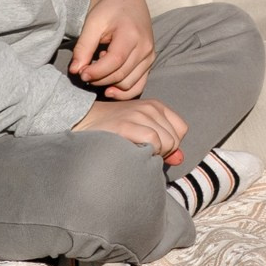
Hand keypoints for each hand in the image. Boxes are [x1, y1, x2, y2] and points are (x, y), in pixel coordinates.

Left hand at [70, 0, 155, 98]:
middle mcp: (145, 47)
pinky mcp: (149, 62)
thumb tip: (75, 71)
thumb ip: (83, 47)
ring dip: (109, 83)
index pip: (114, 62)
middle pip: (120, 75)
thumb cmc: (109, 9)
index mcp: (132, 34)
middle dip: (99, 79)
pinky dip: (123, 92)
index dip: (96, 72)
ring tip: (99, 69)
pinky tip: (109, 89)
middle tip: (84, 73)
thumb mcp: (92, 22)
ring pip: (128, 84)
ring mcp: (149, 56)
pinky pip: (138, 86)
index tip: (80, 73)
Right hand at [71, 92, 186, 157]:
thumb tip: (180, 159)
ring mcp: (138, 115)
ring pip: (166, 142)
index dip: (171, 144)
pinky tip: (131, 153)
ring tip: (135, 152)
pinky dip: (146, 153)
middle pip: (174, 139)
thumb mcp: (142, 131)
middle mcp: (150, 108)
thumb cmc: (115, 131)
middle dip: (162, 152)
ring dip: (153, 154)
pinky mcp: (126, 125)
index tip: (155, 150)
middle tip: (142, 153)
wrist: (84, 122)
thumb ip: (163, 144)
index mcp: (156, 107)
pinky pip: (152, 142)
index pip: (181, 129)